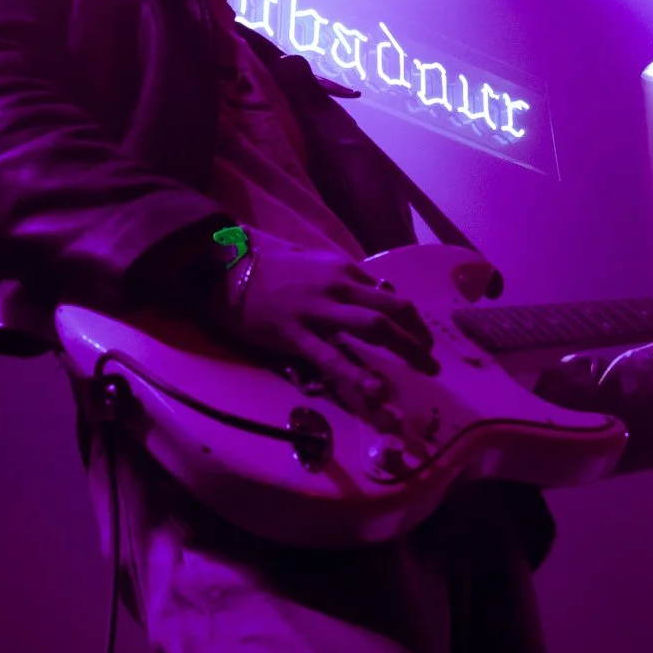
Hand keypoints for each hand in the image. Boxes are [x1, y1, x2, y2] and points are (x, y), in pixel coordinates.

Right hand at [221, 243, 436, 418]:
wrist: (222, 264)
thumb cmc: (265, 265)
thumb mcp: (311, 262)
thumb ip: (341, 279)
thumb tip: (371, 292)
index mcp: (342, 269)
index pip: (388, 294)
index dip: (410, 319)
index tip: (420, 337)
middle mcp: (337, 286)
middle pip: (392, 309)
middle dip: (417, 336)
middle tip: (431, 361)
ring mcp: (317, 310)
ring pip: (373, 327)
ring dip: (405, 349)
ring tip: (424, 372)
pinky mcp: (294, 334)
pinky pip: (332, 357)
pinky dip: (358, 374)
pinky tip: (376, 390)